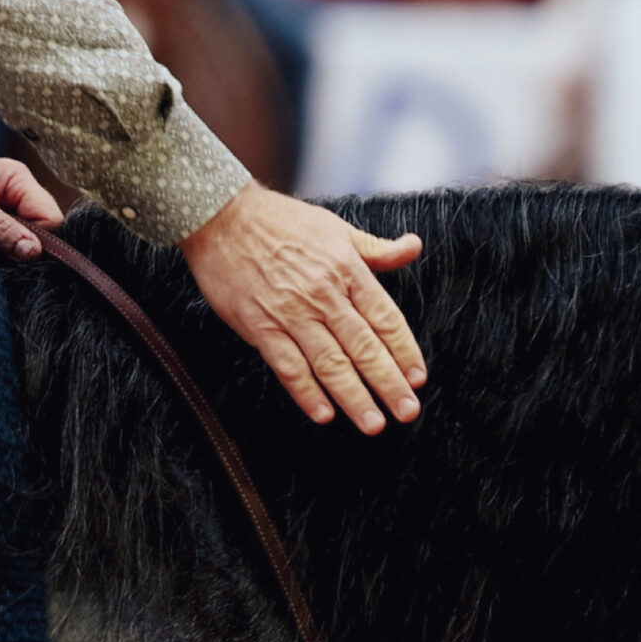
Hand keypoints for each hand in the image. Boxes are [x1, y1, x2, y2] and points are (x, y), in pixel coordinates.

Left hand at [0, 142, 62, 259]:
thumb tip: (33, 252)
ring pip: (22, 244)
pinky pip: (3, 245)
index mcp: (18, 180)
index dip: (37, 242)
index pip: (52, 221)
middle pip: (41, 235)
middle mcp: (17, 194)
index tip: (8, 253)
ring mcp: (5, 209)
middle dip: (18, 250)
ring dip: (1, 253)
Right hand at [181, 183, 425, 432]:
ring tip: (373, 424)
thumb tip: (413, 247)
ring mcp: (291, 313)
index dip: (404, 351)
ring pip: (330, 363)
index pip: (385, 318)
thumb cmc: (280, 222)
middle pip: (364, 347)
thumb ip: (376, 249)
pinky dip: (306, 392)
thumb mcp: (336, 228)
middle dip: (388, 383)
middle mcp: (323, 295)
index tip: (418, 378)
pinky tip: (323, 414)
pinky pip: (288, 366)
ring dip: (354, 397)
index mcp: (347, 270)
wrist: (222, 217)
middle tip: (407, 412)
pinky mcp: (260, 327)